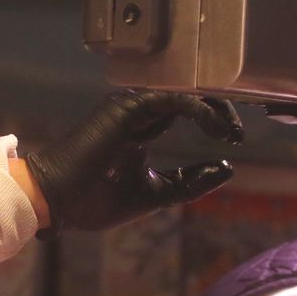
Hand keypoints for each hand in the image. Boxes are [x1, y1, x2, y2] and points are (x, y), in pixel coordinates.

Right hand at [23, 88, 240, 234]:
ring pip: (183, 92)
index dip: (215, 118)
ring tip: (232, 130)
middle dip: (220, 108)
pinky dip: (198, 110)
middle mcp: (138, 110)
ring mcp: (132, 106)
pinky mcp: (128, 108)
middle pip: (190, 95)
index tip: (234, 139)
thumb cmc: (97, 200)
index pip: (187, 108)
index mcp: (142, 126)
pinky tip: (216, 127)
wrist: (58, 203)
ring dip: (214, 107)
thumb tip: (227, 168)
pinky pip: (172, 98)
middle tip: (238, 132)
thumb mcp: (157, 192)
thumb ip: (190, 181)